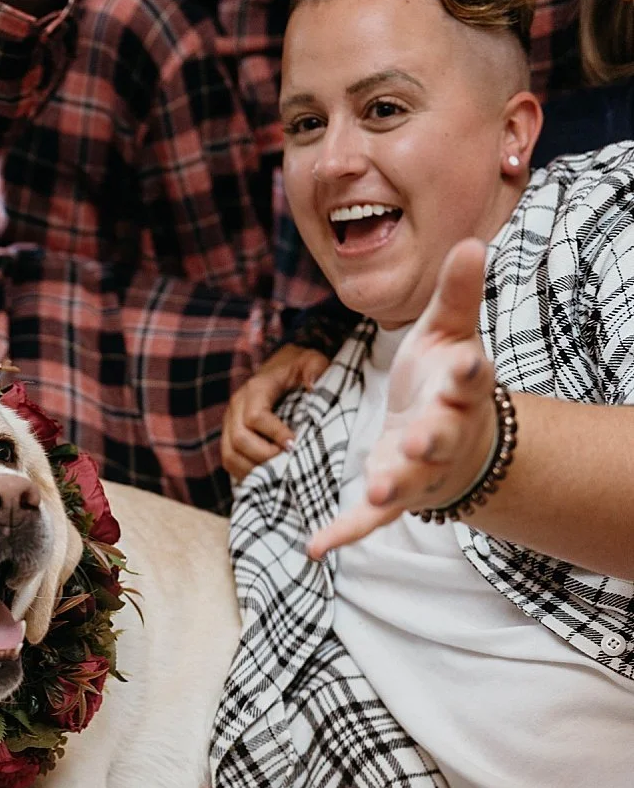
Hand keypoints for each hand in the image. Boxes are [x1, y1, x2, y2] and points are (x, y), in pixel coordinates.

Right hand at [222, 344, 329, 480]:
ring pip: (230, 454)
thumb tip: (312, 386)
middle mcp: (236, 406)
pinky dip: (246, 473)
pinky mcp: (229, 437)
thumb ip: (315, 367)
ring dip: (253, 468)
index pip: (255, 416)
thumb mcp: (310, 359)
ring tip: (278, 472)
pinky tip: (267, 476)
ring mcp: (229, 423)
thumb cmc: (297, 368)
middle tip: (289, 460)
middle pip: (239, 438)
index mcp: (255, 388)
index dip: (274, 433)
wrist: (278, 369)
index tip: (295, 444)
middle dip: (264, 455)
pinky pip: (229, 461)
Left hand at [307, 239, 497, 558]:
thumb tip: (472, 240)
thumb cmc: (445, 381)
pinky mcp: (393, 494)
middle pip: (440, 437)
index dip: (468, 372)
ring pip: (408, 481)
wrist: (457, 440)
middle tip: (418, 437)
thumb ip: (457, 294)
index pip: (469, 380)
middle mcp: (443, 434)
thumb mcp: (451, 333)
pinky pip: (368, 519)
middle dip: (430, 438)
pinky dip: (345, 532)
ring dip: (393, 486)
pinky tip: (315, 548)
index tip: (469, 361)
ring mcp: (418, 469)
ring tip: (376, 491)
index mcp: (458, 391)